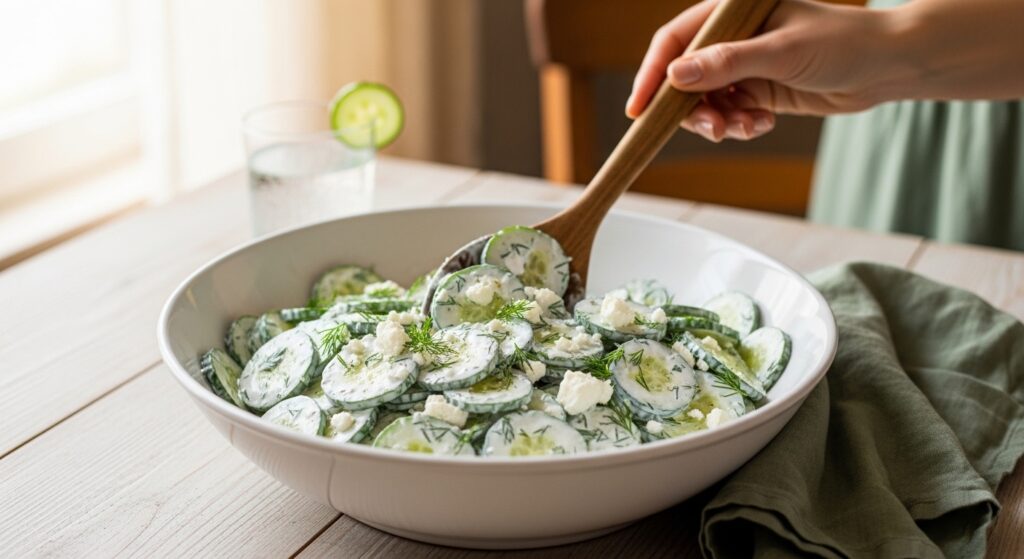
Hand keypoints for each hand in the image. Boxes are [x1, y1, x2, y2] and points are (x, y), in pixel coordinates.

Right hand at [626, 0, 901, 141]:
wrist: (886, 66)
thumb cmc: (842, 43)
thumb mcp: (781, 53)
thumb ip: (727, 64)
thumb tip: (676, 76)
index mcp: (731, 12)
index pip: (675, 41)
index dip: (652, 74)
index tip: (638, 109)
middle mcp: (732, 37)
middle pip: (684, 77)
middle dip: (691, 109)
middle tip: (713, 129)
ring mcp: (743, 65)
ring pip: (705, 102)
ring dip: (719, 122)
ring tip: (746, 128)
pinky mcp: (757, 90)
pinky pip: (729, 114)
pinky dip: (739, 126)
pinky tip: (762, 125)